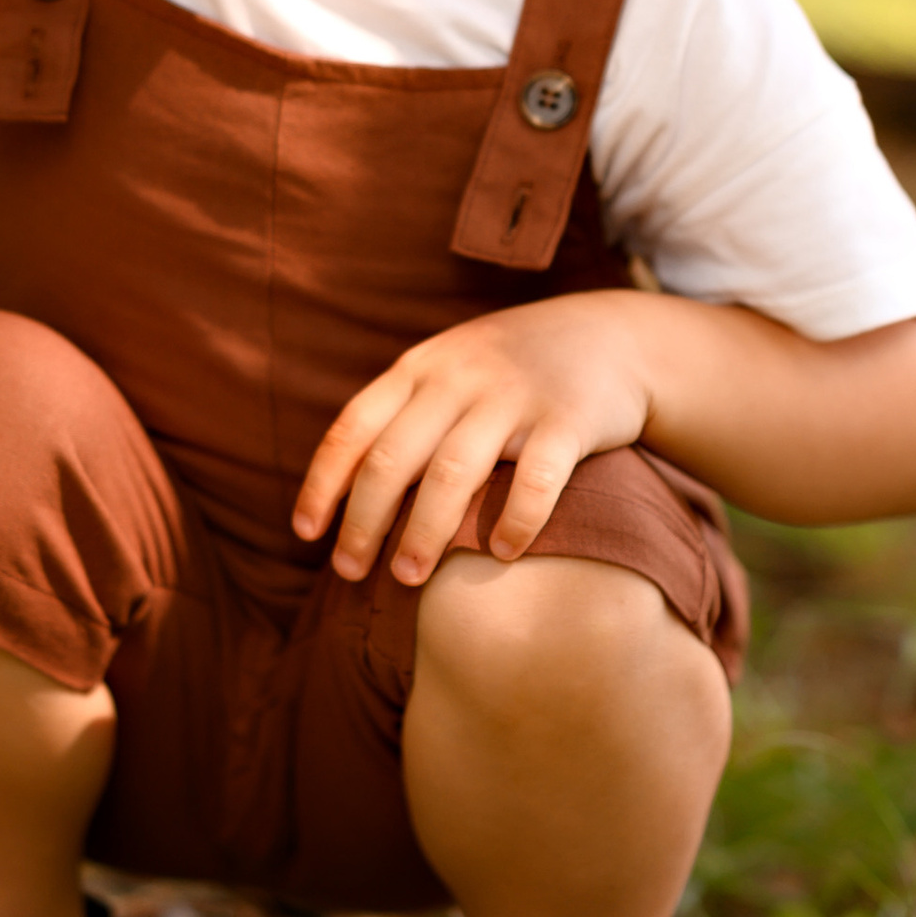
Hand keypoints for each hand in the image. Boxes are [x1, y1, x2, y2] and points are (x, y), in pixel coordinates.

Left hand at [292, 293, 658, 585]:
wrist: (610, 337)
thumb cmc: (512, 372)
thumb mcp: (449, 373)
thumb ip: (403, 417)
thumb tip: (343, 493)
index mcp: (419, 369)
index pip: (353, 427)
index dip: (324, 483)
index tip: (305, 534)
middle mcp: (458, 378)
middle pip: (394, 457)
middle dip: (365, 520)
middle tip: (348, 573)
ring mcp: (513, 396)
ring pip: (454, 471)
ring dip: (425, 530)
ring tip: (407, 578)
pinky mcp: (568, 418)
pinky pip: (538, 478)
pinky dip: (516, 519)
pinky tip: (502, 554)